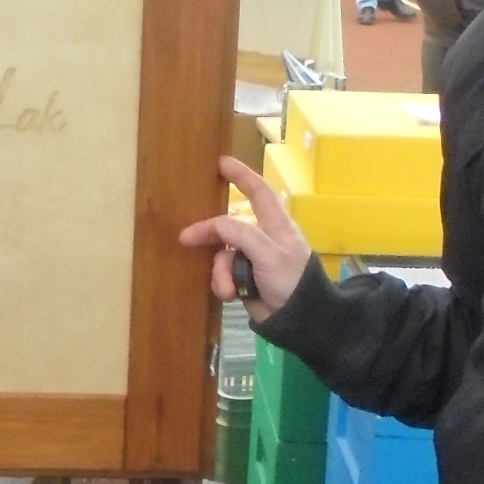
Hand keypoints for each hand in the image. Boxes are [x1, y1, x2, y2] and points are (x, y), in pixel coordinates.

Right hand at [178, 157, 311, 323]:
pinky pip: (222, 274)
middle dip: (211, 234)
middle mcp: (262, 238)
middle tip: (187, 237)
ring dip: (220, 272)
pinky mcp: (243, 279)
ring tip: (229, 289)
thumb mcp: (269, 254)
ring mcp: (251, 259)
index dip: (241, 176)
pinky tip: (231, 295)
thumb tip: (215, 226)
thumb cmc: (291, 281)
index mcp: (276, 225)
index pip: (259, 192)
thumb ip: (241, 234)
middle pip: (228, 226)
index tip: (221, 162)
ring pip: (221, 254)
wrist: (297, 321)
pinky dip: (222, 284)